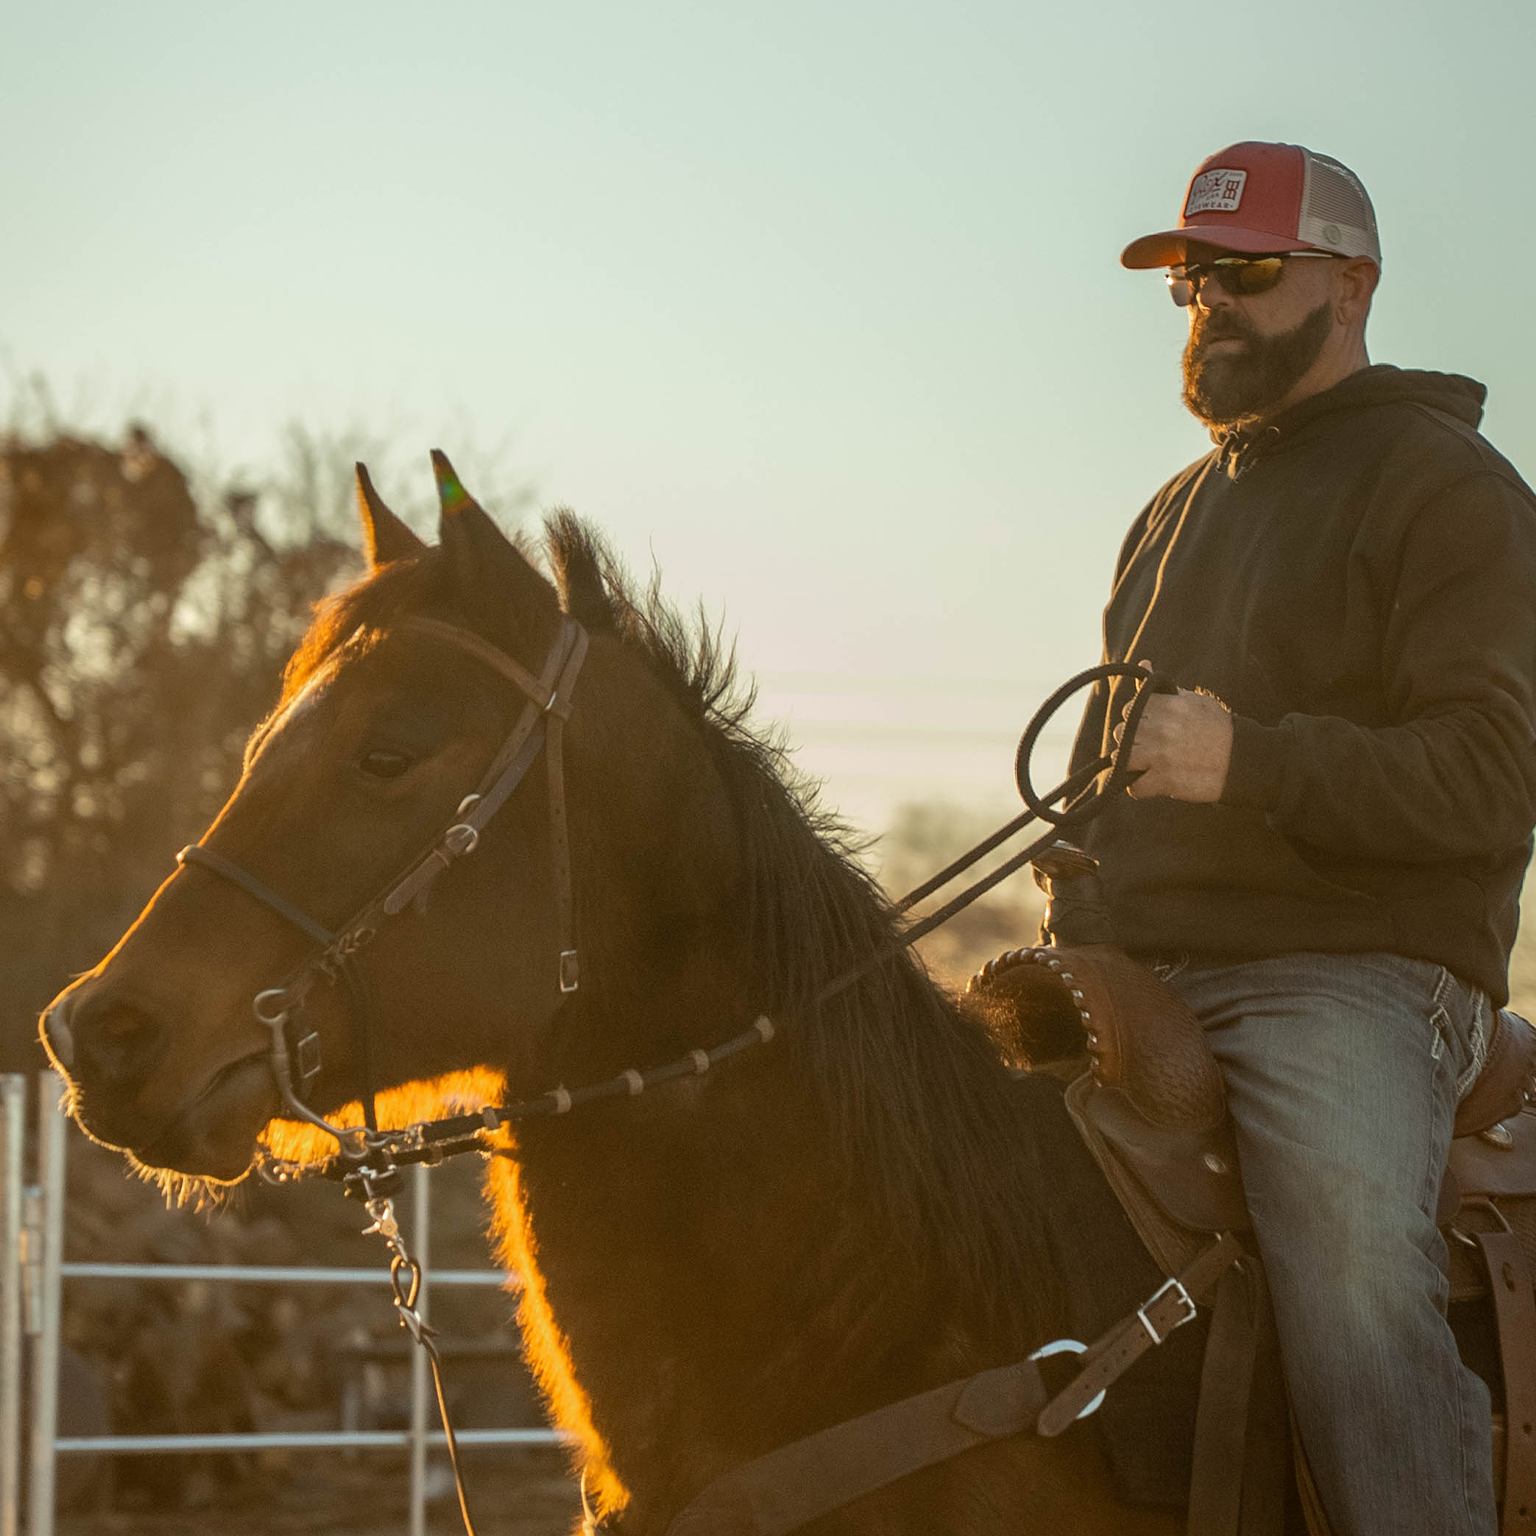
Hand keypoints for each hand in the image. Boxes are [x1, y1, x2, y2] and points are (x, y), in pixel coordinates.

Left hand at [1113, 663, 1233, 802]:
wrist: (1244, 759)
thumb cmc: (1218, 729)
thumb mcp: (1194, 701)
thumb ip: (1164, 688)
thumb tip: (1143, 664)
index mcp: (1168, 705)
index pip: (1130, 708)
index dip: (1137, 718)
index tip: (1150, 726)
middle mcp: (1161, 728)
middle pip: (1122, 732)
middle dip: (1132, 740)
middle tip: (1150, 746)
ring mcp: (1161, 755)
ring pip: (1122, 757)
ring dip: (1131, 763)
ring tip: (1148, 764)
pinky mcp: (1165, 780)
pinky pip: (1135, 787)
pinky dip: (1140, 788)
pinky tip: (1152, 783)